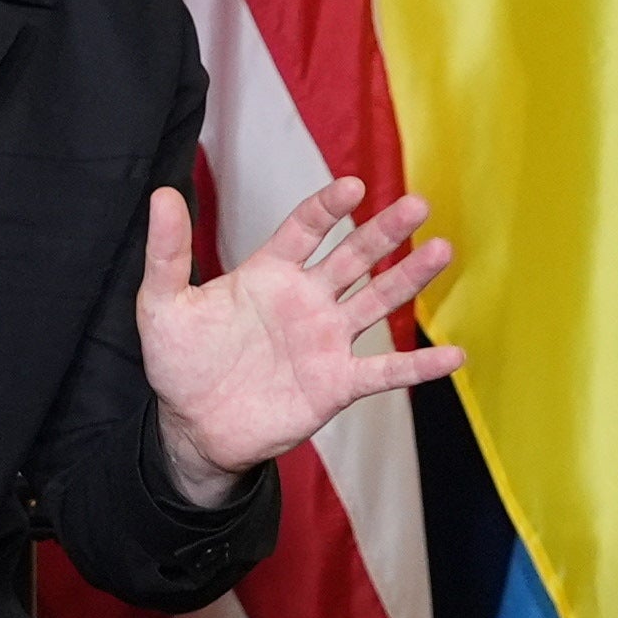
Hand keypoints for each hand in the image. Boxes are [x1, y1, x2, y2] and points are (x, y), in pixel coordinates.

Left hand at [141, 176, 463, 502]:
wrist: (193, 429)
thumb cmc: (179, 362)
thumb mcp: (162, 305)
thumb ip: (167, 252)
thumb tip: (163, 193)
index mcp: (270, 274)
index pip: (305, 229)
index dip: (328, 208)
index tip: (353, 189)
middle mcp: (307, 300)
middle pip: (355, 256)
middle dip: (385, 231)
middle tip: (418, 204)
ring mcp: (327, 340)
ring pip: (377, 301)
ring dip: (410, 278)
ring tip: (442, 250)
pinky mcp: (338, 383)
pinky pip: (385, 372)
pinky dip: (420, 365)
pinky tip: (455, 355)